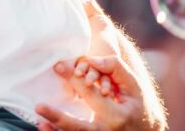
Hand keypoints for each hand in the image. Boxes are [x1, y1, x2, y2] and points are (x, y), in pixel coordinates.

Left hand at [36, 56, 153, 130]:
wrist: (144, 130)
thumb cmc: (136, 104)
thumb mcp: (133, 85)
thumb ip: (115, 68)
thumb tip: (92, 60)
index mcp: (116, 115)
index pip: (91, 95)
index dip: (74, 79)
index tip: (57, 66)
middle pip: (78, 126)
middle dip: (58, 117)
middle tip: (39, 106)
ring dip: (55, 130)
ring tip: (39, 121)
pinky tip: (44, 127)